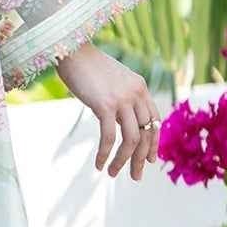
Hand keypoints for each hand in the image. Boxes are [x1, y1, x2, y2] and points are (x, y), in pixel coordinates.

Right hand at [53, 43, 161, 180]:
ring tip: (114, 173)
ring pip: (131, 140)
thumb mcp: (113, 81)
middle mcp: (136, 93)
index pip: (155, 121)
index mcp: (140, 87)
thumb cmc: (87, 67)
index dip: (154, 143)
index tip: (149, 160)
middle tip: (135, 176)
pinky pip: (109, 137)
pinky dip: (106, 154)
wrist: (71, 50)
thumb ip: (122, 99)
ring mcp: (122, 99)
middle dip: (141, 159)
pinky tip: (100, 164)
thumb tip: (120, 123)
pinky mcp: (105, 105)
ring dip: (123, 161)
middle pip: (146, 134)